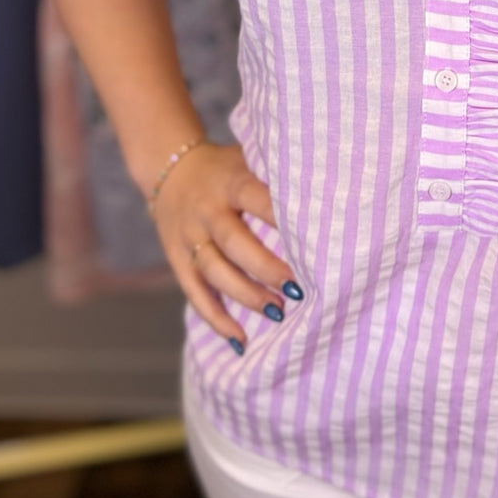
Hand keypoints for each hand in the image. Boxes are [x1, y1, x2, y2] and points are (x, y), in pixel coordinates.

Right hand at [149, 142, 300, 350]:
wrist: (169, 168)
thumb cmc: (227, 168)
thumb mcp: (247, 158)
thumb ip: (275, 176)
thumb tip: (328, 194)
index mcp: (231, 181)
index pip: (257, 199)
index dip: (281, 220)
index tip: (311, 242)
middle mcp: (207, 210)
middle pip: (234, 242)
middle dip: (266, 268)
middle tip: (297, 289)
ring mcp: (189, 237)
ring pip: (214, 272)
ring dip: (246, 296)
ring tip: (278, 312)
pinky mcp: (177, 259)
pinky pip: (195, 293)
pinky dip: (216, 318)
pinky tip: (240, 338)